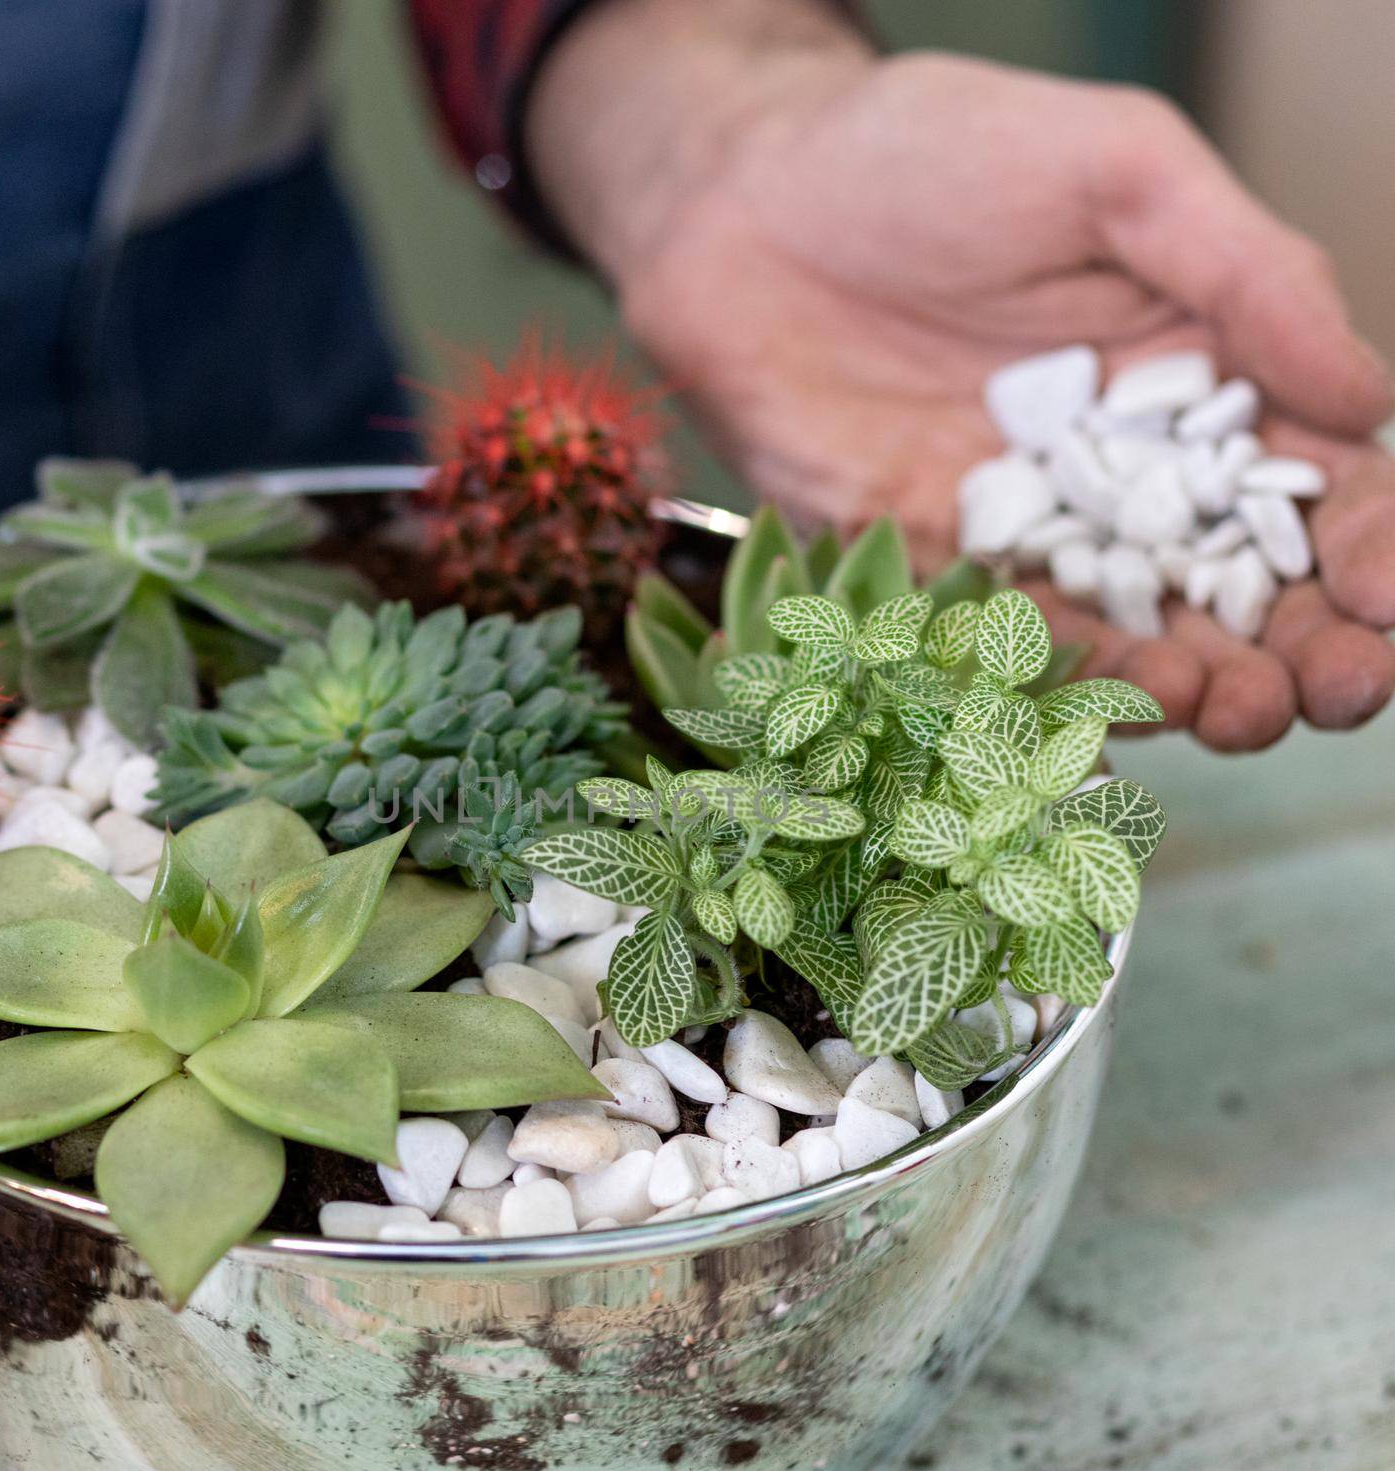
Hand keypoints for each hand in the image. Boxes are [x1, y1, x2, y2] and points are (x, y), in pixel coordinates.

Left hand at [531, 16, 1394, 748]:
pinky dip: (1063, 683)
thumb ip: (1245, 273)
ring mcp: (1022, 536)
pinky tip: (1120, 704)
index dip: (1364, 547)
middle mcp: (1118, 479)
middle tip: (1337, 690)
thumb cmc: (930, 155)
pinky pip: (1003, 648)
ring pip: (1131, 638)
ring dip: (1197, 687)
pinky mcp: (922, 574)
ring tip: (1241, 711)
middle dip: (1301, 649)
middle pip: (1236, 589)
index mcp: (1195, 383)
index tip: (1385, 597)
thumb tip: (1371, 399)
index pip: (1311, 486)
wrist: (744, 203)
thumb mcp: (1117, 173)